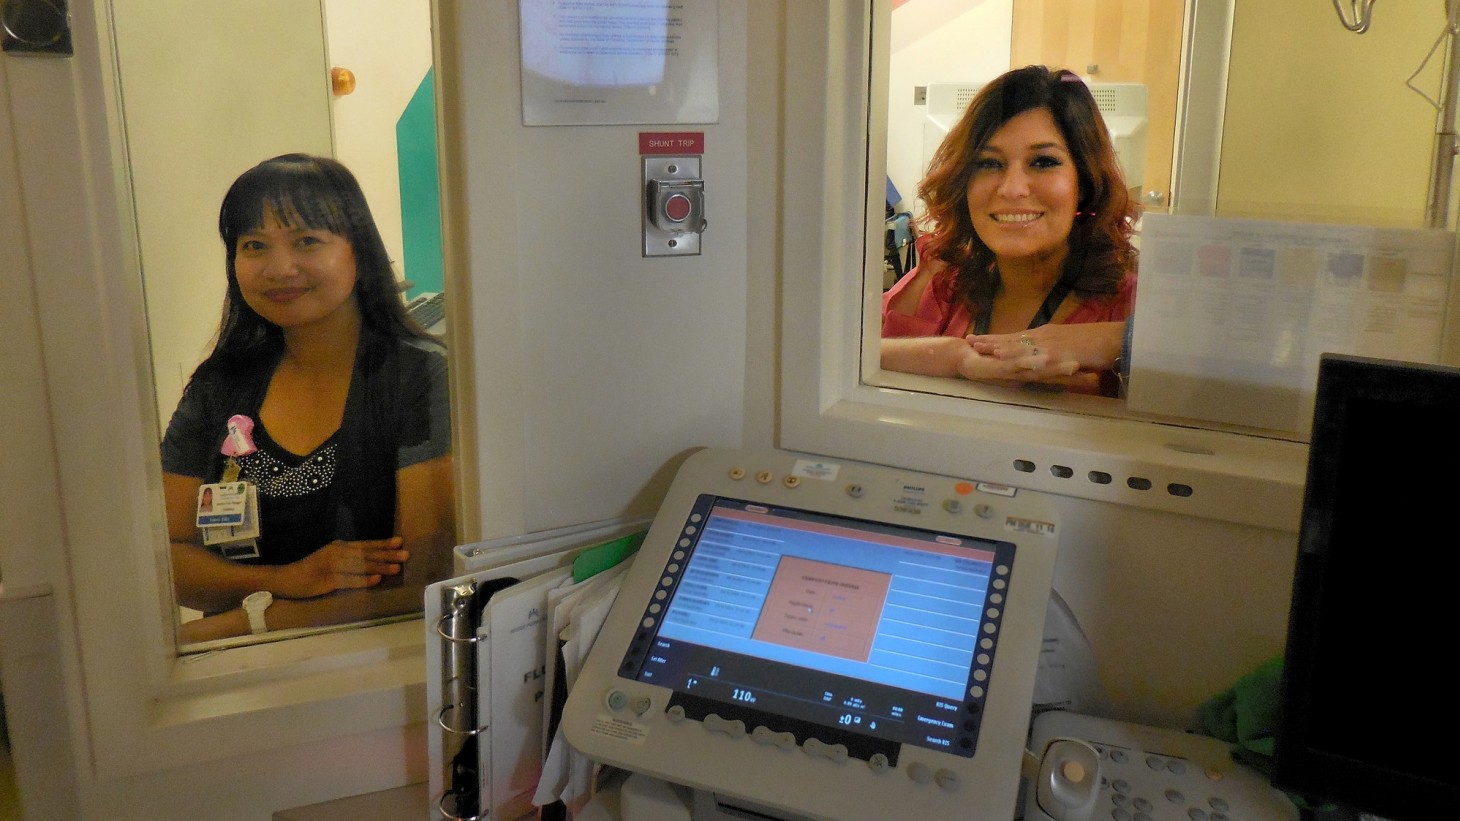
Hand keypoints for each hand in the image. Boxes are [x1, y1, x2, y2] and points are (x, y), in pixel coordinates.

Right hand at [271, 537, 407, 598]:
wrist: (286, 578)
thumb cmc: (312, 570)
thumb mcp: (331, 559)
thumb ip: (349, 559)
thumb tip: (374, 562)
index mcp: (340, 547)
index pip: (365, 545)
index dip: (382, 544)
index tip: (400, 542)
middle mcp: (337, 553)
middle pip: (366, 554)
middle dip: (387, 555)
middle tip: (406, 555)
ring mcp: (331, 566)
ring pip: (360, 566)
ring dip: (379, 567)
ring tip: (396, 568)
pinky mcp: (326, 580)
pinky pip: (348, 580)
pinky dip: (363, 580)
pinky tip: (376, 580)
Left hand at [968, 322, 1124, 373]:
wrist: (1116, 339)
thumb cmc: (1097, 343)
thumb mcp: (1071, 346)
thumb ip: (1056, 350)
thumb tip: (1044, 356)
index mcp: (1047, 335)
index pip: (1016, 336)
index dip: (997, 338)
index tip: (979, 338)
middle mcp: (1045, 336)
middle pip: (1012, 338)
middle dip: (990, 340)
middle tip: (968, 340)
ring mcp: (1051, 344)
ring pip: (1018, 344)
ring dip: (998, 346)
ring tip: (978, 347)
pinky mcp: (1058, 353)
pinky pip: (1034, 355)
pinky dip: (1017, 356)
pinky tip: (1004, 358)